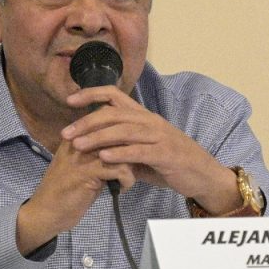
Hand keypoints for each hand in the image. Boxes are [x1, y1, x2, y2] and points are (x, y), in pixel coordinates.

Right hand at [15, 137, 136, 254]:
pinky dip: (127, 180)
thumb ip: (100, 152)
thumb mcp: (83, 165)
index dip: (126, 137)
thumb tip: (128, 145)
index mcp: (77, 134)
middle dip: (132, 152)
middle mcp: (79, 138)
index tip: (129, 156)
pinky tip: (120, 189)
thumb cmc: (66, 190)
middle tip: (131, 169)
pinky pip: (120, 169)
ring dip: (131, 168)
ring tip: (124, 180)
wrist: (46, 212)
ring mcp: (82, 154)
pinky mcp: (87, 171)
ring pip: (122, 151)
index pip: (109, 120)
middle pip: (118, 132)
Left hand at [60, 86, 240, 214]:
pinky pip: (138, 151)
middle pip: (113, 113)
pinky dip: (119, 153)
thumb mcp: (143, 150)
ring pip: (123, 131)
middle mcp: (150, 121)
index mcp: (143, 116)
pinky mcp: (165, 154)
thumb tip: (95, 148)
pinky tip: (103, 157)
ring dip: (97, 138)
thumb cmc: (170, 163)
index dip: (91, 94)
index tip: (69, 100)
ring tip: (78, 145)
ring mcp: (159, 136)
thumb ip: (121, 146)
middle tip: (66, 133)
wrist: (202, 175)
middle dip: (87, 122)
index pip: (115, 95)